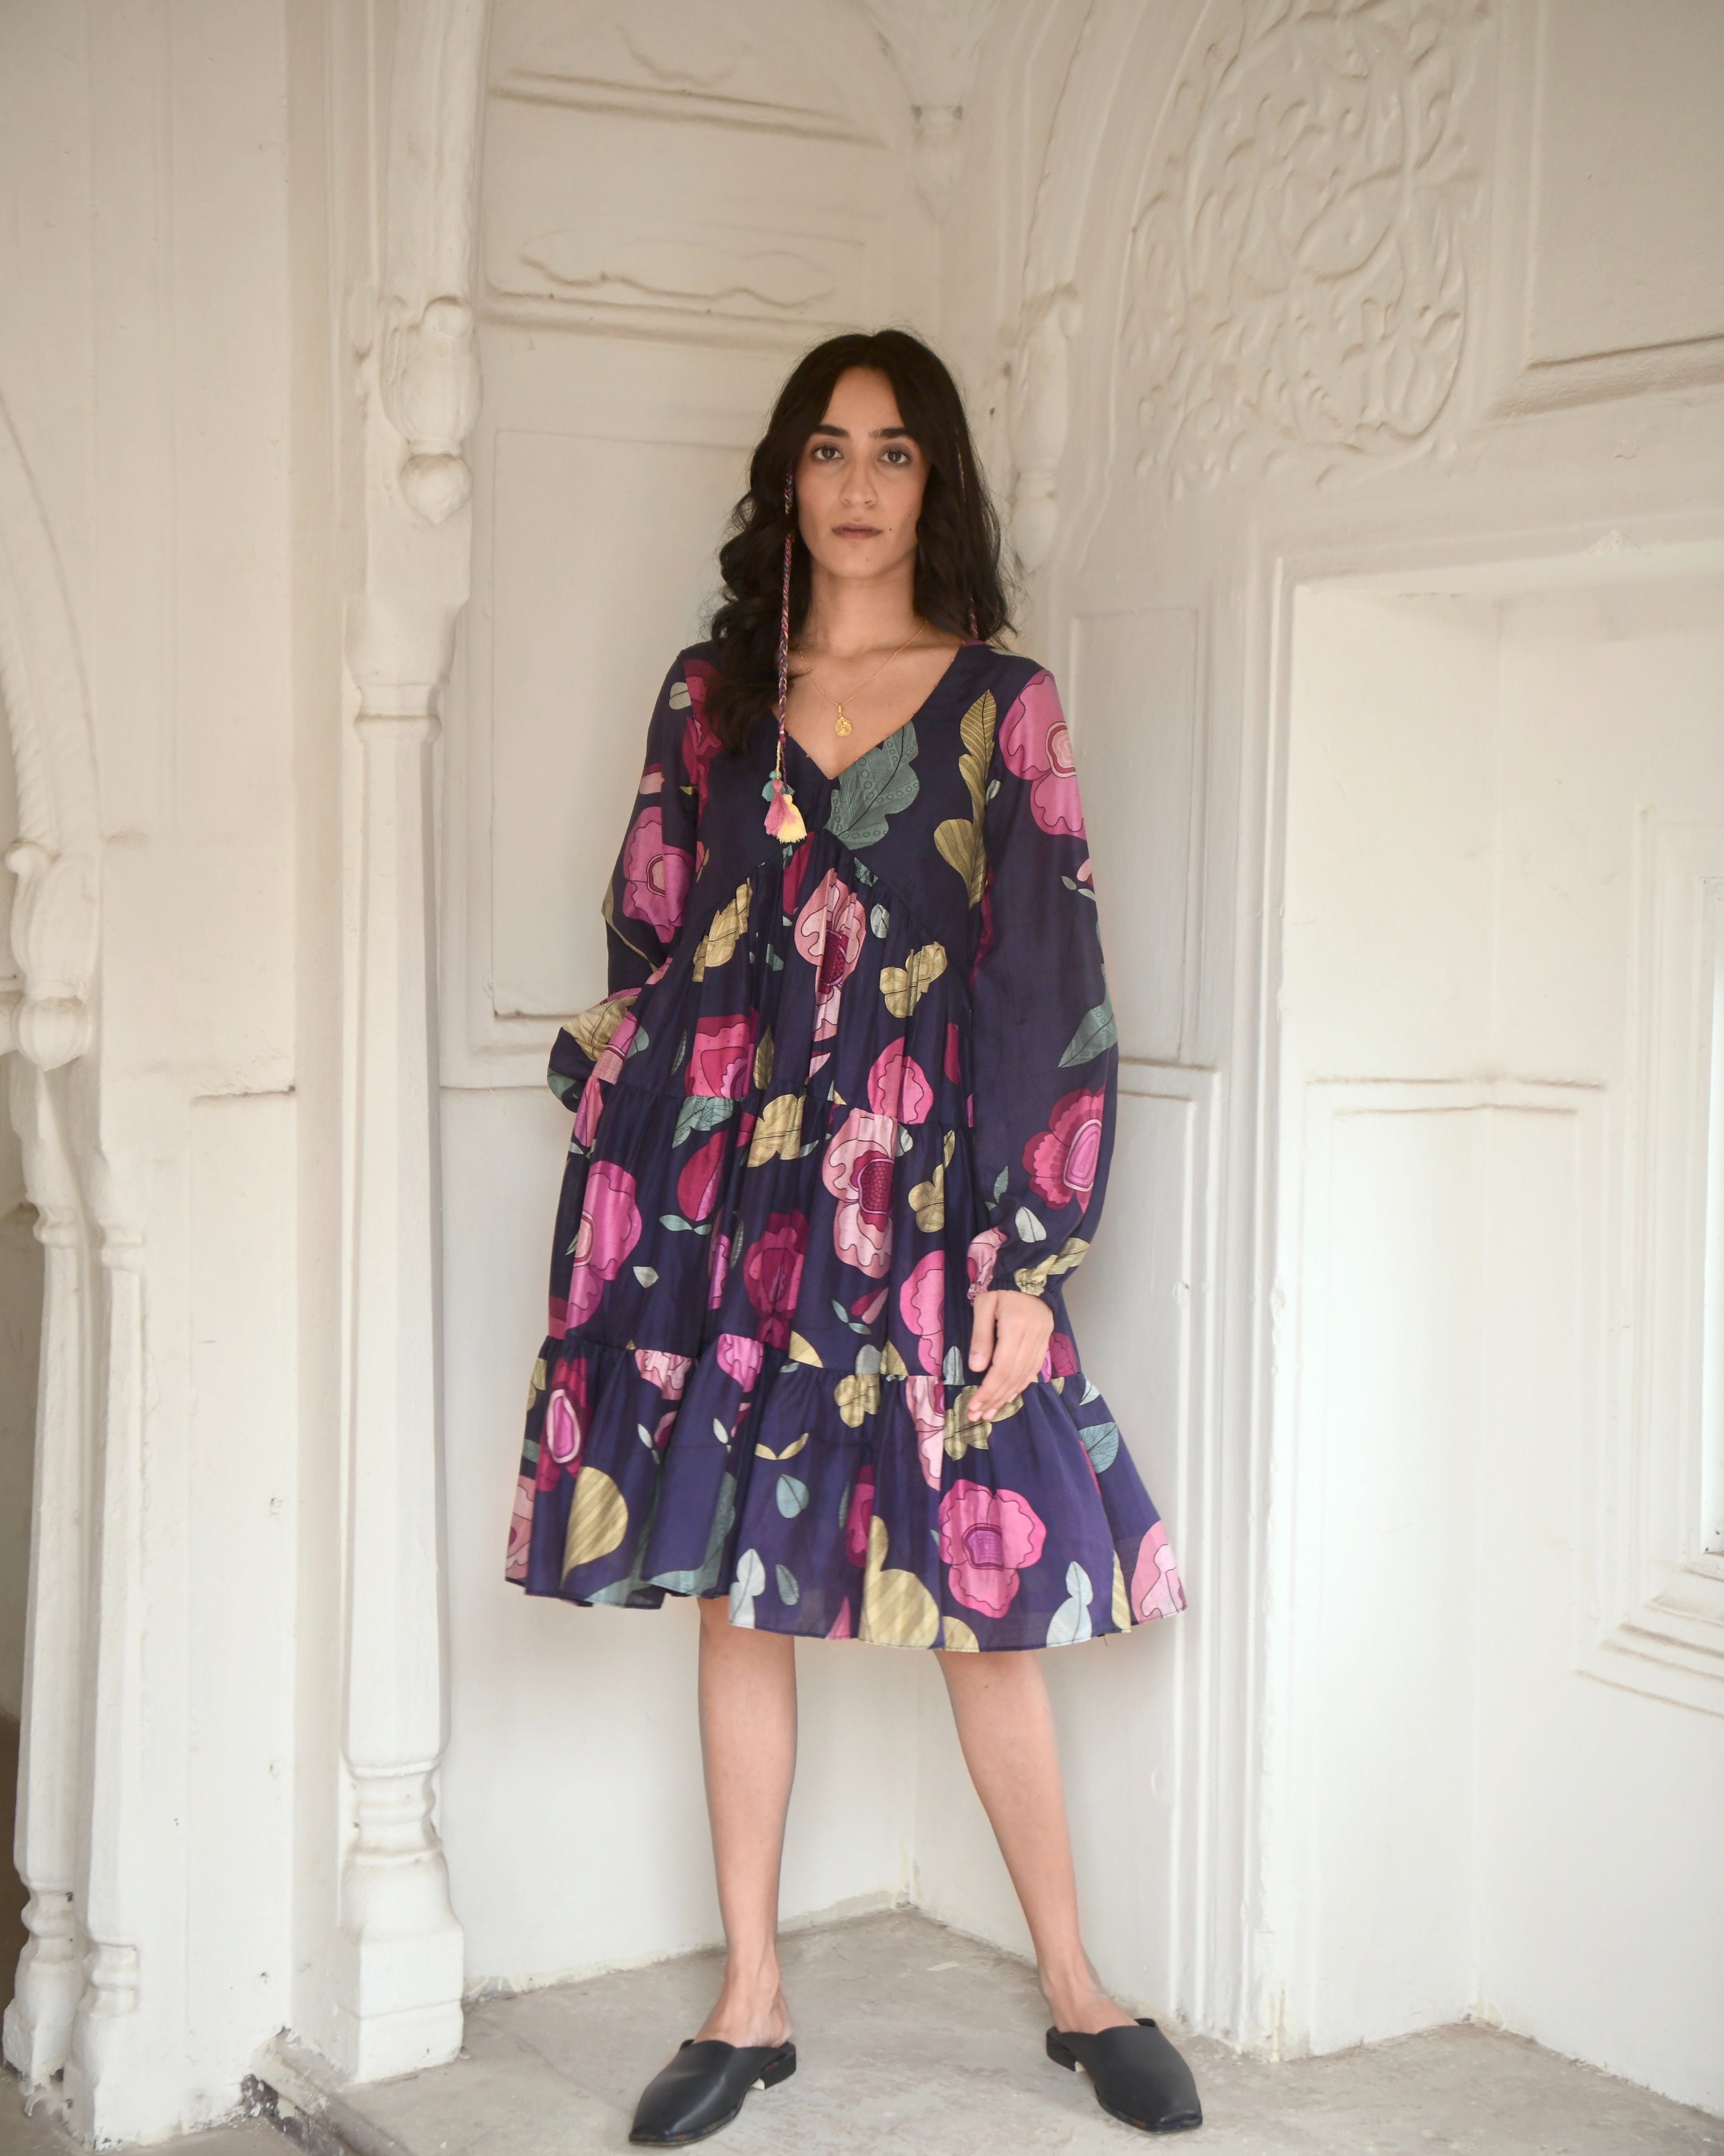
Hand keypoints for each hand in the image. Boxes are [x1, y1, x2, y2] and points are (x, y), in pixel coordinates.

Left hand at [966, 1288, 1053, 1419]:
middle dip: (994, 1399)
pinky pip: (1033, 1370)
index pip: (1002, 1367)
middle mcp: (1032, 1337)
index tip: (974, 1406)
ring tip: (990, 1412)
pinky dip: (1020, 1386)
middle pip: (1013, 1376)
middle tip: (978, 1416)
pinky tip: (1009, 1396)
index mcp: (1015, 1326)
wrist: (1030, 1275)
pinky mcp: (1046, 1343)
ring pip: (1025, 1376)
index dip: (988, 1390)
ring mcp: (1042, 1341)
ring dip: (1006, 1397)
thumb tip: (976, 1369)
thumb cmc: (1002, 1290)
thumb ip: (981, 1337)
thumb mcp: (984, 1306)